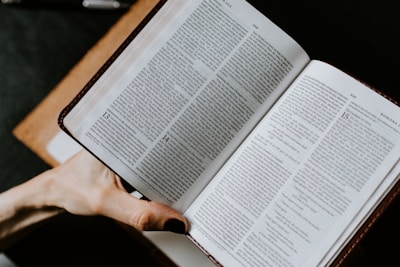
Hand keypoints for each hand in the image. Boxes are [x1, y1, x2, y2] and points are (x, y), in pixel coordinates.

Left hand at [45, 150, 187, 232]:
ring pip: (159, 164)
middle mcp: (129, 141)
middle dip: (182, 162)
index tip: (201, 162)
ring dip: (172, 175)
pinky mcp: (130, 166)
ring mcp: (130, 153)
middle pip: (165, 151)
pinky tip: (170, 191)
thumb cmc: (72, 188)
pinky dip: (160, 184)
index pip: (162, 139)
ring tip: (191, 181)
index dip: (183, 148)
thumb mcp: (106, 202)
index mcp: (123, 137)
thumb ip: (140, 214)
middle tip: (203, 174)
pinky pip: (151, 174)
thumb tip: (176, 222)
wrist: (55, 192)